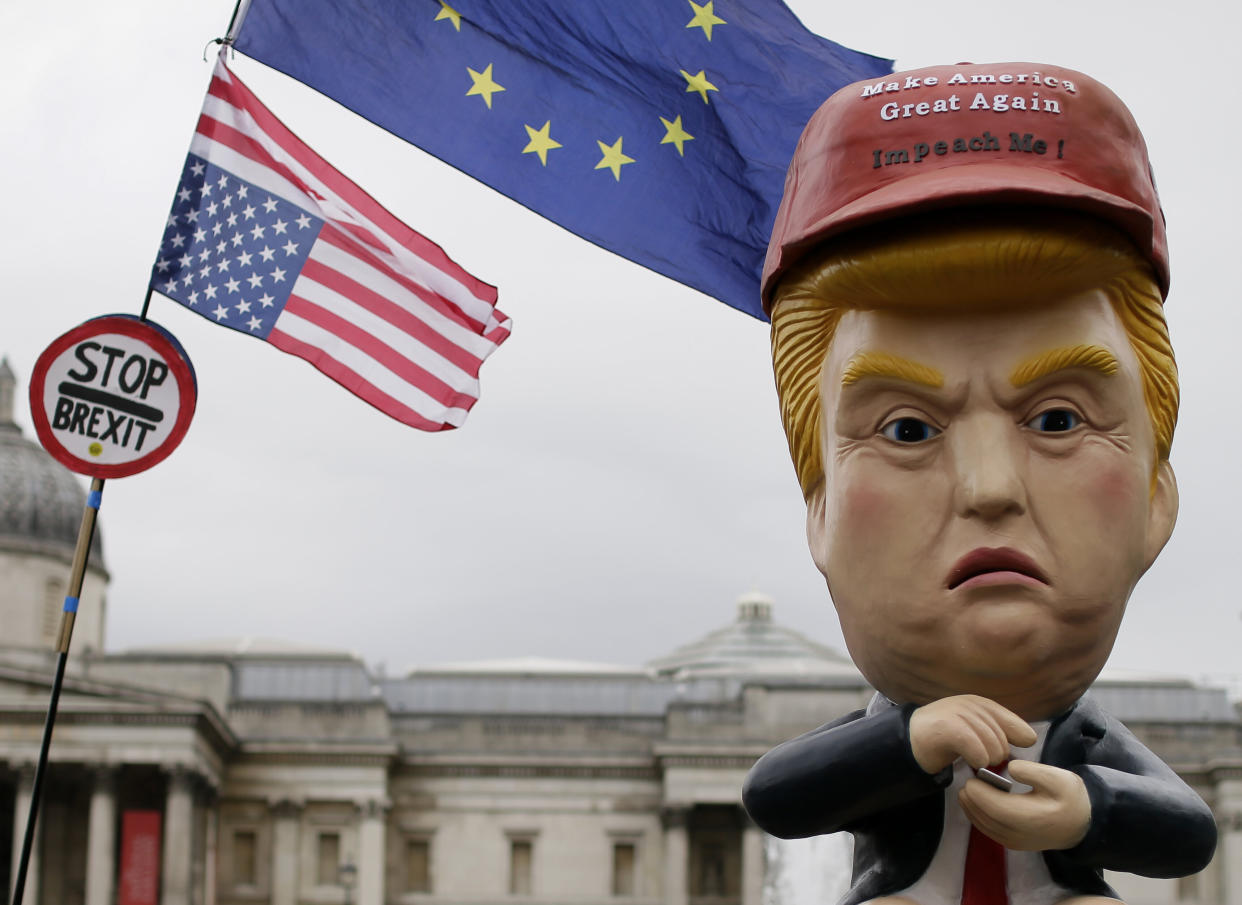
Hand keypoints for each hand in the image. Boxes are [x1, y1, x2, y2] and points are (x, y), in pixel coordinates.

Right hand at [909, 695, 1036, 773]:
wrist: (909, 740)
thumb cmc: (946, 738)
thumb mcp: (976, 730)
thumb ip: (1002, 731)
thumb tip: (1031, 738)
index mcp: (980, 703)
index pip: (1011, 723)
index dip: (1013, 738)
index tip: (1001, 751)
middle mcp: (970, 705)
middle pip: (1002, 739)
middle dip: (996, 755)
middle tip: (980, 759)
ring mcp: (958, 714)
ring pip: (992, 747)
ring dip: (986, 761)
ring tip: (973, 761)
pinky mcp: (948, 728)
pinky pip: (977, 751)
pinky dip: (977, 760)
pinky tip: (970, 762)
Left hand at [959, 760, 1090, 850]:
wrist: (1081, 824)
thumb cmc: (1070, 798)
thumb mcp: (1058, 778)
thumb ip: (1032, 771)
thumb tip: (1009, 768)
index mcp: (1031, 818)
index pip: (995, 807)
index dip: (979, 793)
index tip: (973, 777)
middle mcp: (1019, 834)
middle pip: (985, 817)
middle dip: (972, 798)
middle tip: (968, 778)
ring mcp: (1014, 842)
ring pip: (982, 825)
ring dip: (971, 806)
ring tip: (969, 787)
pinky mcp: (1011, 844)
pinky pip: (987, 830)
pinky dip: (976, 816)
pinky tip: (974, 801)